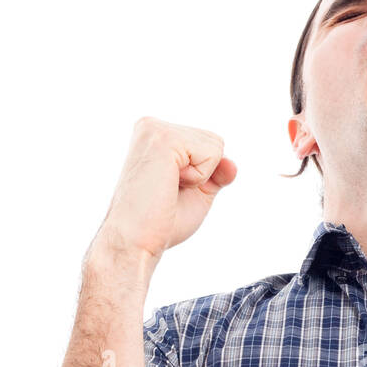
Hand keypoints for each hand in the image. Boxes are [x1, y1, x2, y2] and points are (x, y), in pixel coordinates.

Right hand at [90, 116, 237, 262]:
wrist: (134, 241)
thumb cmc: (160, 222)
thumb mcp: (198, 193)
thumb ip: (217, 174)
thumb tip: (232, 163)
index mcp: (155, 135)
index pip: (208, 144)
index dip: (204, 175)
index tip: (171, 189)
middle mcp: (152, 125)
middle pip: (215, 141)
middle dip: (204, 174)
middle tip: (168, 191)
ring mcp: (156, 129)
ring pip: (216, 145)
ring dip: (201, 177)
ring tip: (167, 187)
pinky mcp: (164, 138)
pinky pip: (212, 154)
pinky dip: (199, 178)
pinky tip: (170, 184)